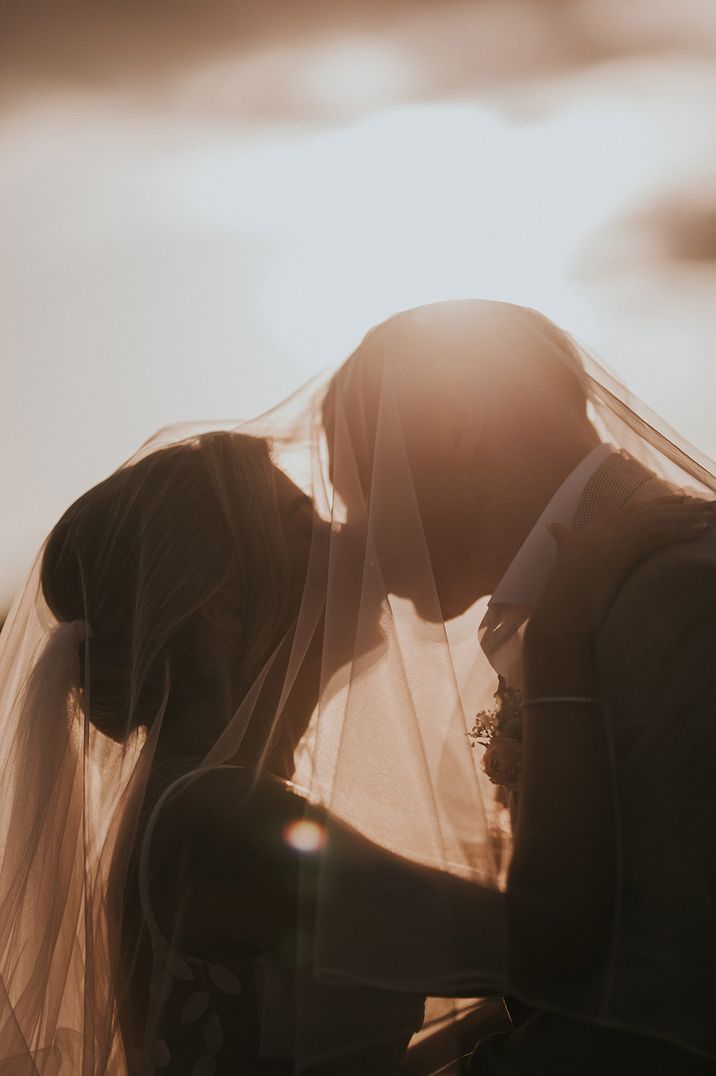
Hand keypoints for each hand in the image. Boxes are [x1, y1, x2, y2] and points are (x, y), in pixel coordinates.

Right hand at [526, 495, 714, 654]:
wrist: (559, 617)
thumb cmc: (563, 599)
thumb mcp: (563, 562)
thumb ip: (563, 541)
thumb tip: (553, 526)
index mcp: (590, 532)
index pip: (630, 512)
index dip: (656, 505)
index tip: (678, 501)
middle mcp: (599, 531)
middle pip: (645, 513)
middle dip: (675, 507)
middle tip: (700, 503)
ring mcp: (608, 540)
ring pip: (654, 522)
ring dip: (684, 518)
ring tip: (708, 516)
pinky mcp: (618, 553)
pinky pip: (655, 537)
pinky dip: (679, 531)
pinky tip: (698, 531)